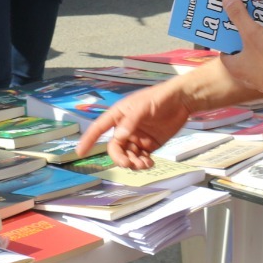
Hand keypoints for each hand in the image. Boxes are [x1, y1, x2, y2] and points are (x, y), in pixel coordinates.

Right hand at [77, 80, 195, 168]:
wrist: (182, 101)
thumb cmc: (160, 97)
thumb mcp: (144, 106)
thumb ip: (131, 122)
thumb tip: (118, 138)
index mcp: (119, 115)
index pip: (99, 128)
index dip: (88, 139)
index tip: (80, 152)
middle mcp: (125, 128)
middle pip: (115, 147)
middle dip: (119, 157)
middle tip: (129, 163)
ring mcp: (137, 137)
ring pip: (128, 155)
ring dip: (132, 162)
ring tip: (144, 164)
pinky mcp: (149, 144)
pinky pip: (141, 158)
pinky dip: (142, 163)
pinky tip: (150, 164)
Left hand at [220, 0, 262, 98]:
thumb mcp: (252, 33)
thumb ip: (239, 16)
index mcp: (234, 67)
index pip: (224, 52)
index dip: (227, 39)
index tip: (232, 27)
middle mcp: (244, 76)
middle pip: (240, 54)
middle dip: (244, 41)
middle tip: (249, 26)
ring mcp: (259, 80)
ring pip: (254, 60)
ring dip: (258, 47)